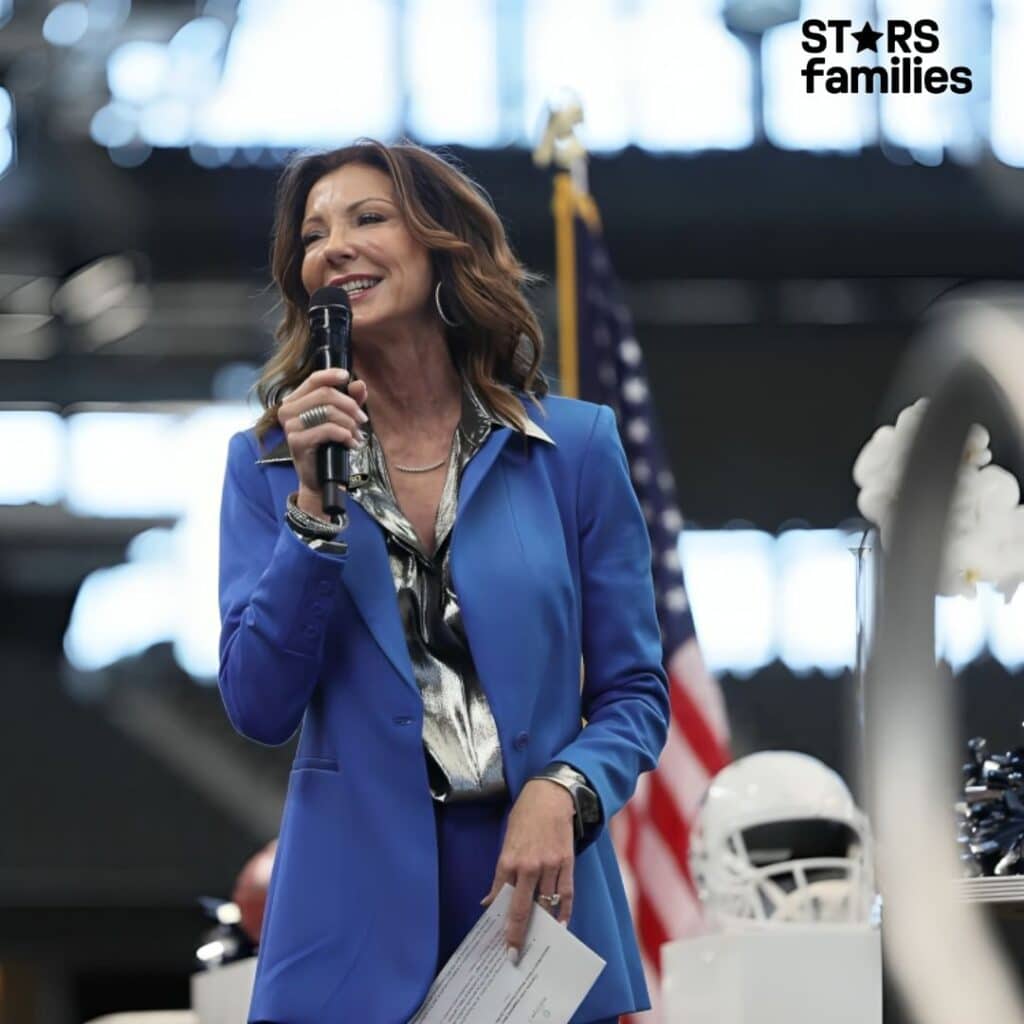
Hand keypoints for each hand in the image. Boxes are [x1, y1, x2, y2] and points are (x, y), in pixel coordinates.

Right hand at [277, 368, 368, 509]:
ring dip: (349, 423)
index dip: (331, 375)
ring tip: (357, 435)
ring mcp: (290, 426)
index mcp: (296, 401)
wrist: (318, 478)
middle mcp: (288, 410)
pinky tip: (350, 443)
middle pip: (325, 394)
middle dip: (350, 406)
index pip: (313, 380)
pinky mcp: (296, 441)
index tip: (347, 377)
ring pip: (328, 411)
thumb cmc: (327, 446)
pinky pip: (327, 429)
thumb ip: (350, 400)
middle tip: (362, 420)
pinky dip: (344, 435)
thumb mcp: (342, 420)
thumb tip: (359, 384)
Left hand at [481, 779, 575, 961]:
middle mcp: (528, 865)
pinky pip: (566, 893)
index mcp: (508, 859)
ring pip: (545, 903)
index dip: (499, 921)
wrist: (551, 794)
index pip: (501, 897)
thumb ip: (501, 872)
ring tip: (537, 942)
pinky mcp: (567, 863)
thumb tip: (491, 899)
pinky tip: (560, 925)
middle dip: (516, 933)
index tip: (499, 941)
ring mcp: (550, 865)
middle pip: (522, 908)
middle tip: (513, 953)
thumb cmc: (524, 816)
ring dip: (541, 924)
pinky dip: (564, 911)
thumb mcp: (507, 840)